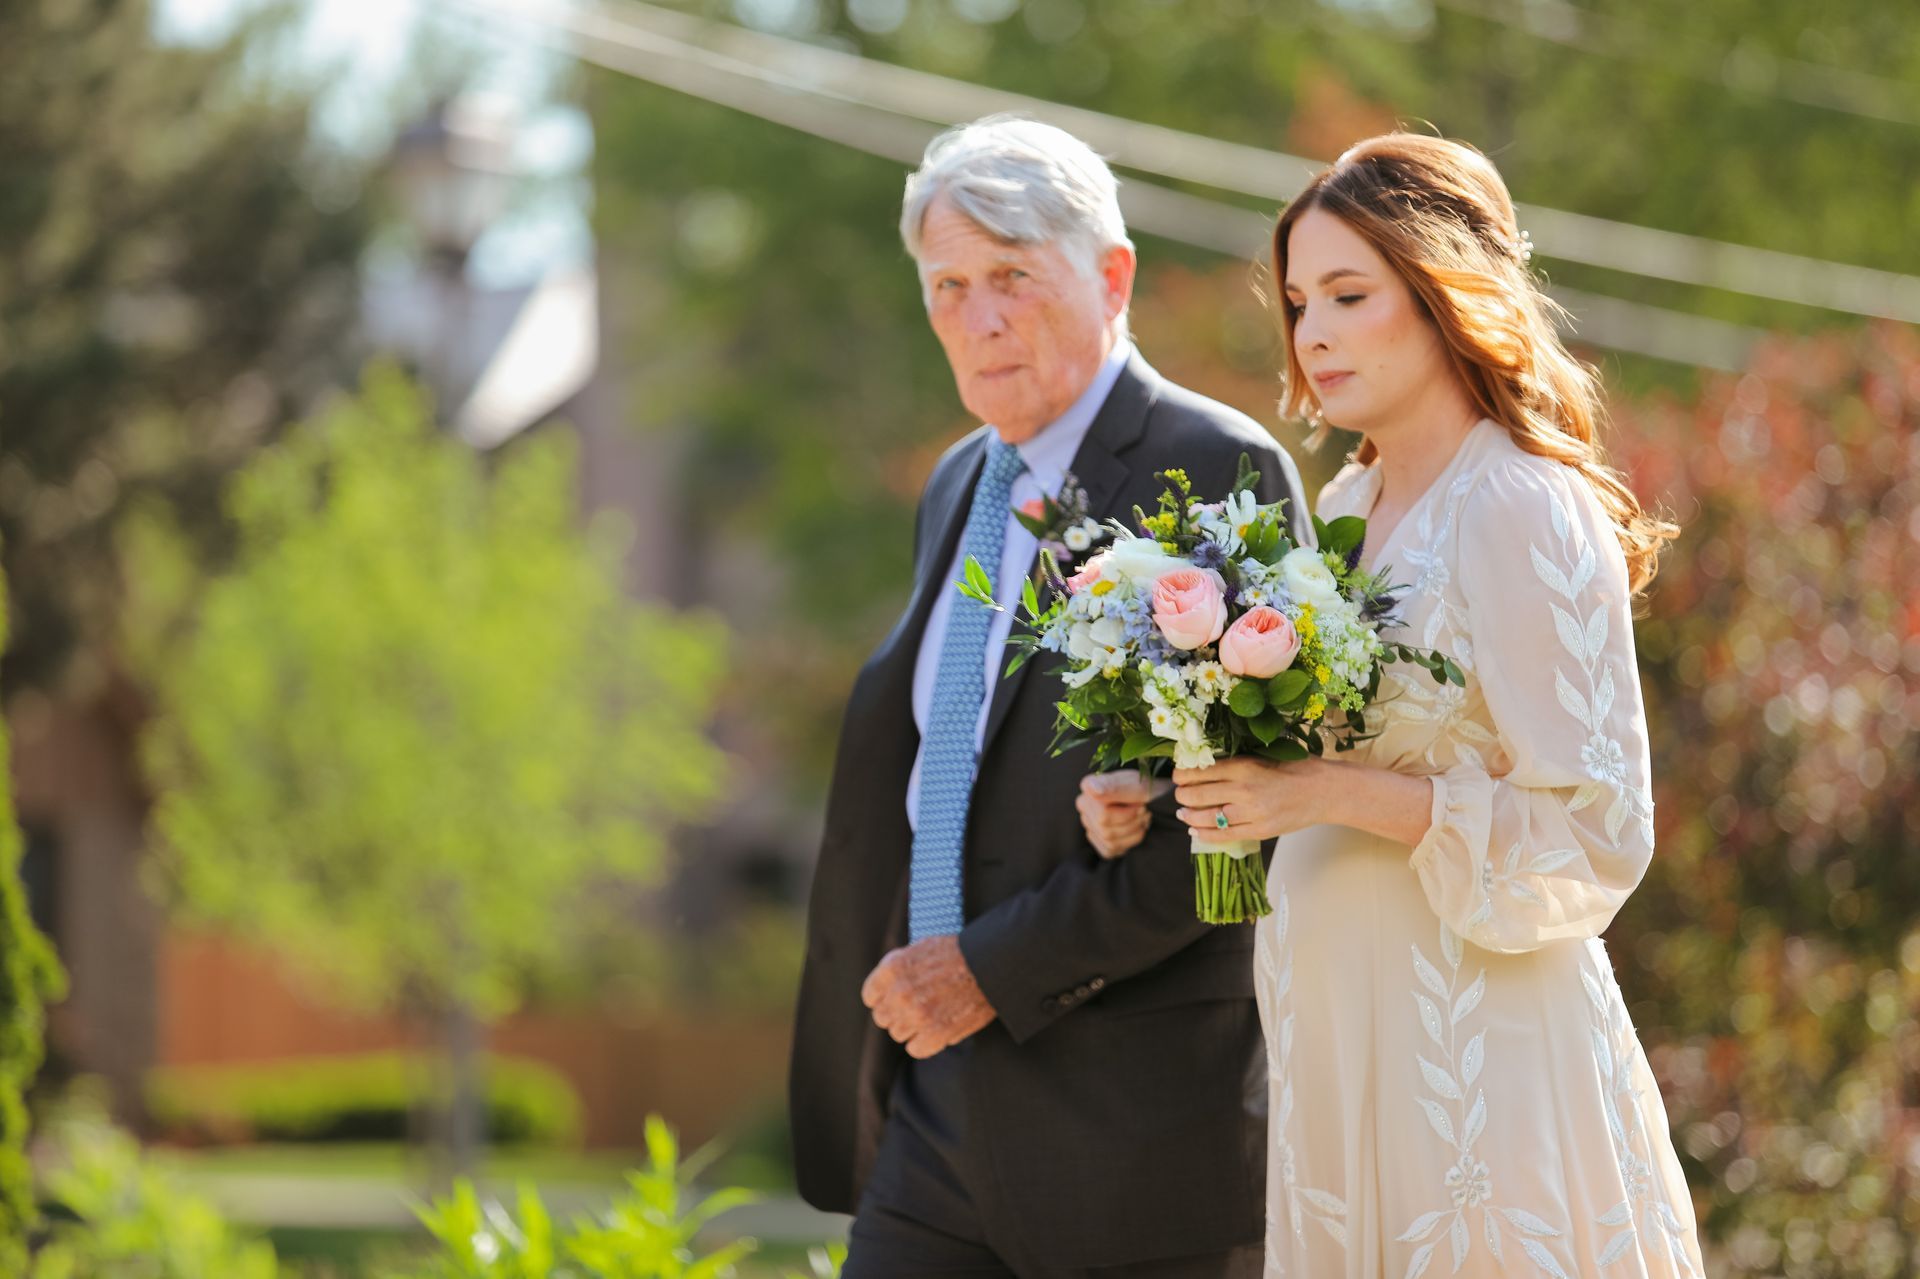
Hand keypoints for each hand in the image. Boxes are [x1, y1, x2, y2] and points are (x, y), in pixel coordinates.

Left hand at [861, 936, 996, 1058]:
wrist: (988, 965)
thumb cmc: (957, 954)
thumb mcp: (920, 947)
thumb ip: (898, 967)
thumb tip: (884, 987)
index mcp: (894, 968)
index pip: (871, 996)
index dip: (882, 998)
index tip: (893, 999)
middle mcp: (901, 993)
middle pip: (882, 1017)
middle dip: (897, 1013)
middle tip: (916, 1007)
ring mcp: (917, 1015)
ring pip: (898, 1034)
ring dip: (912, 1028)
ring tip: (930, 1015)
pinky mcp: (936, 1033)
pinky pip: (915, 1049)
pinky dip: (924, 1043)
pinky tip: (935, 1030)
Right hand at [1076, 772, 1152, 858]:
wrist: (1152, 794)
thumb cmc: (1142, 786)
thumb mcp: (1133, 783)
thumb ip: (1111, 786)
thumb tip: (1092, 788)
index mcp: (1089, 787)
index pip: (1102, 814)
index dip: (1127, 814)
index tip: (1142, 804)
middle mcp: (1084, 805)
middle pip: (1105, 829)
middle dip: (1132, 823)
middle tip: (1145, 812)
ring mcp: (1090, 823)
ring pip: (1109, 841)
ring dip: (1133, 832)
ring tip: (1143, 819)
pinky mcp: (1098, 839)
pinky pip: (1110, 850)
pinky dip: (1129, 842)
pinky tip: (1135, 829)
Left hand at [1173, 756, 1333, 841]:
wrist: (1324, 791)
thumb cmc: (1295, 768)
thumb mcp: (1263, 756)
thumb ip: (1236, 762)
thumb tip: (1203, 767)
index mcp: (1244, 766)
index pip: (1201, 772)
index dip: (1183, 775)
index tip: (1177, 776)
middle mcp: (1244, 790)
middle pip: (1198, 795)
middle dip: (1183, 796)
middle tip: (1179, 795)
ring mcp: (1252, 813)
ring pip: (1207, 817)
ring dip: (1189, 816)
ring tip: (1183, 814)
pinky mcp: (1259, 831)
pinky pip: (1224, 835)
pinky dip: (1205, 834)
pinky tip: (1194, 831)